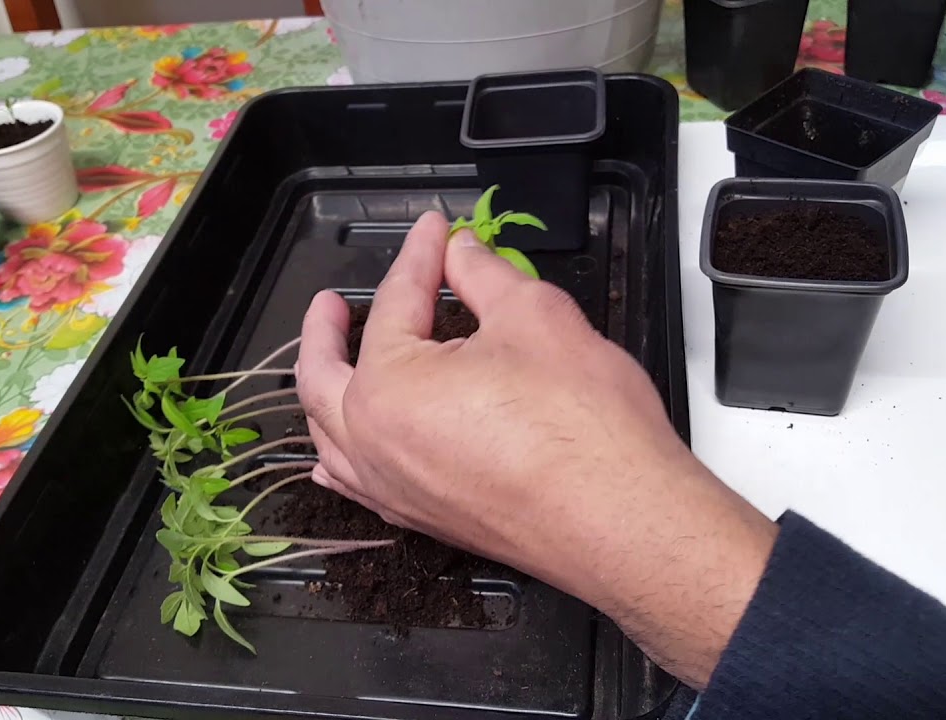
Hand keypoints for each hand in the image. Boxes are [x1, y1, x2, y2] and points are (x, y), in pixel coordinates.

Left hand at [295, 211, 775, 687]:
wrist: (620, 518)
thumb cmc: (581, 424)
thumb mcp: (533, 315)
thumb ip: (483, 275)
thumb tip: (462, 253)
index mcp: (387, 387)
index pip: (395, 304)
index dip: (419, 257)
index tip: (435, 231)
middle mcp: (374, 445)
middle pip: (327, 377)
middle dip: (325, 332)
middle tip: (332, 302)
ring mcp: (394, 490)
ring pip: (332, 437)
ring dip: (327, 394)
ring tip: (330, 367)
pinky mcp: (424, 519)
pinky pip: (357, 483)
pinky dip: (342, 457)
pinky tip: (341, 455)